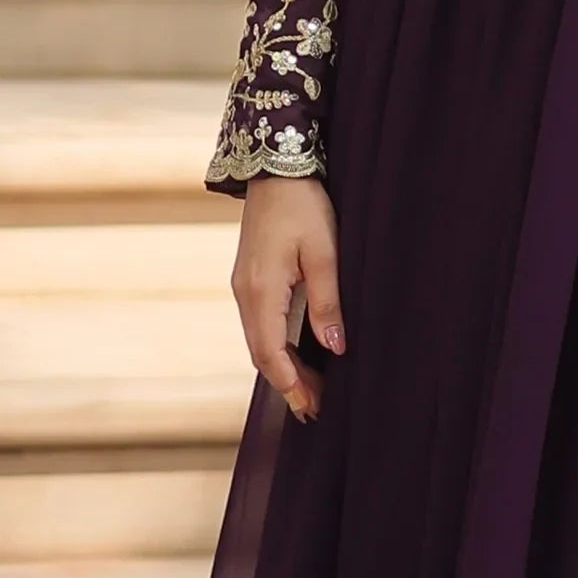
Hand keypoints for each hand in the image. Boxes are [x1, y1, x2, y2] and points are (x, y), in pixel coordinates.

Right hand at [234, 175, 343, 420]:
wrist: (275, 168)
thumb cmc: (304, 205)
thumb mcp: (324, 253)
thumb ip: (327, 302)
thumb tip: (334, 347)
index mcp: (261, 290)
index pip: (269, 353)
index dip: (290, 383)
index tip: (312, 407)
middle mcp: (244, 293)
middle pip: (261, 353)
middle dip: (288, 383)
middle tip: (315, 410)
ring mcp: (243, 286)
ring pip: (259, 340)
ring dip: (282, 367)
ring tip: (309, 391)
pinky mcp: (249, 279)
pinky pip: (259, 324)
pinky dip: (276, 347)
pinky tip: (295, 356)